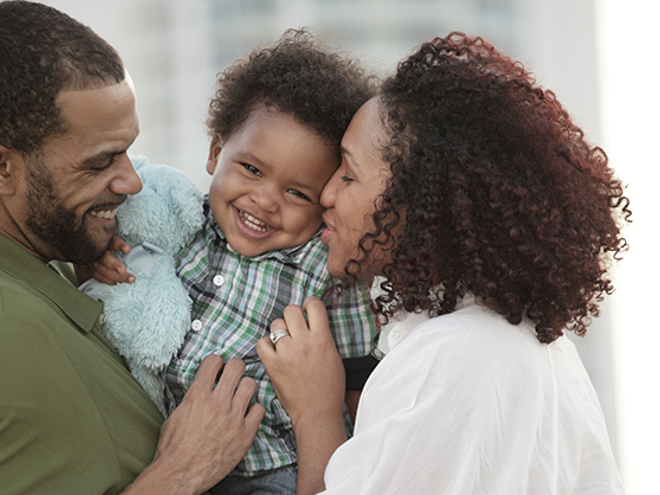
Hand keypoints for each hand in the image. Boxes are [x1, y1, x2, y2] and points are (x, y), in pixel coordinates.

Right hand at [93, 236, 134, 284]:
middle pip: (105, 258)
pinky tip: (118, 282)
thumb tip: (129, 248)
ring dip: (117, 277)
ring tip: (130, 279)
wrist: (86, 250)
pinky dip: (110, 281)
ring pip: (103, 270)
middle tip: (124, 271)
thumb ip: (120, 243)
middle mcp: (96, 252)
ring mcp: (91, 262)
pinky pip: (100, 277)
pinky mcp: (90, 270)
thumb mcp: (112, 241)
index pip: (112, 242)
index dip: (119, 245)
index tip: (127, 249)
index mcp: (104, 242)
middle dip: (115, 265)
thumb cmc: (104, 245)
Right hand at [123, 356, 263, 493]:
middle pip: (237, 366)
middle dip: (235, 368)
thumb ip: (192, 397)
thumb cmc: (173, 448)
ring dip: (245, 387)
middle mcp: (217, 402)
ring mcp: (233, 417)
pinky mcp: (245, 433)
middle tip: (233, 375)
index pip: (214, 361)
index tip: (217, 368)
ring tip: (240, 394)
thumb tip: (201, 387)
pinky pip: (259, 409)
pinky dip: (253, 410)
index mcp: (198, 395)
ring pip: (251, 384)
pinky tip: (246, 414)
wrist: (180, 474)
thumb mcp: (175, 414)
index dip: (216, 363)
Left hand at [257, 297, 346, 494]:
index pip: (314, 305)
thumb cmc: (329, 388)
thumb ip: (323, 337)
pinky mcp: (273, 365)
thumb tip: (312, 322)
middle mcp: (304, 343)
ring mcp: (287, 353)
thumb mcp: (334, 357)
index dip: (309, 304)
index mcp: (322, 339)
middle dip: (293, 316)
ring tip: (285, 342)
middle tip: (295, 326)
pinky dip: (266, 344)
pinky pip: (262, 342)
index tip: (308, 310)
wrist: (317, 413)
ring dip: (280, 330)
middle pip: (291, 310)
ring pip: (276, 324)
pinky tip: (273, 350)